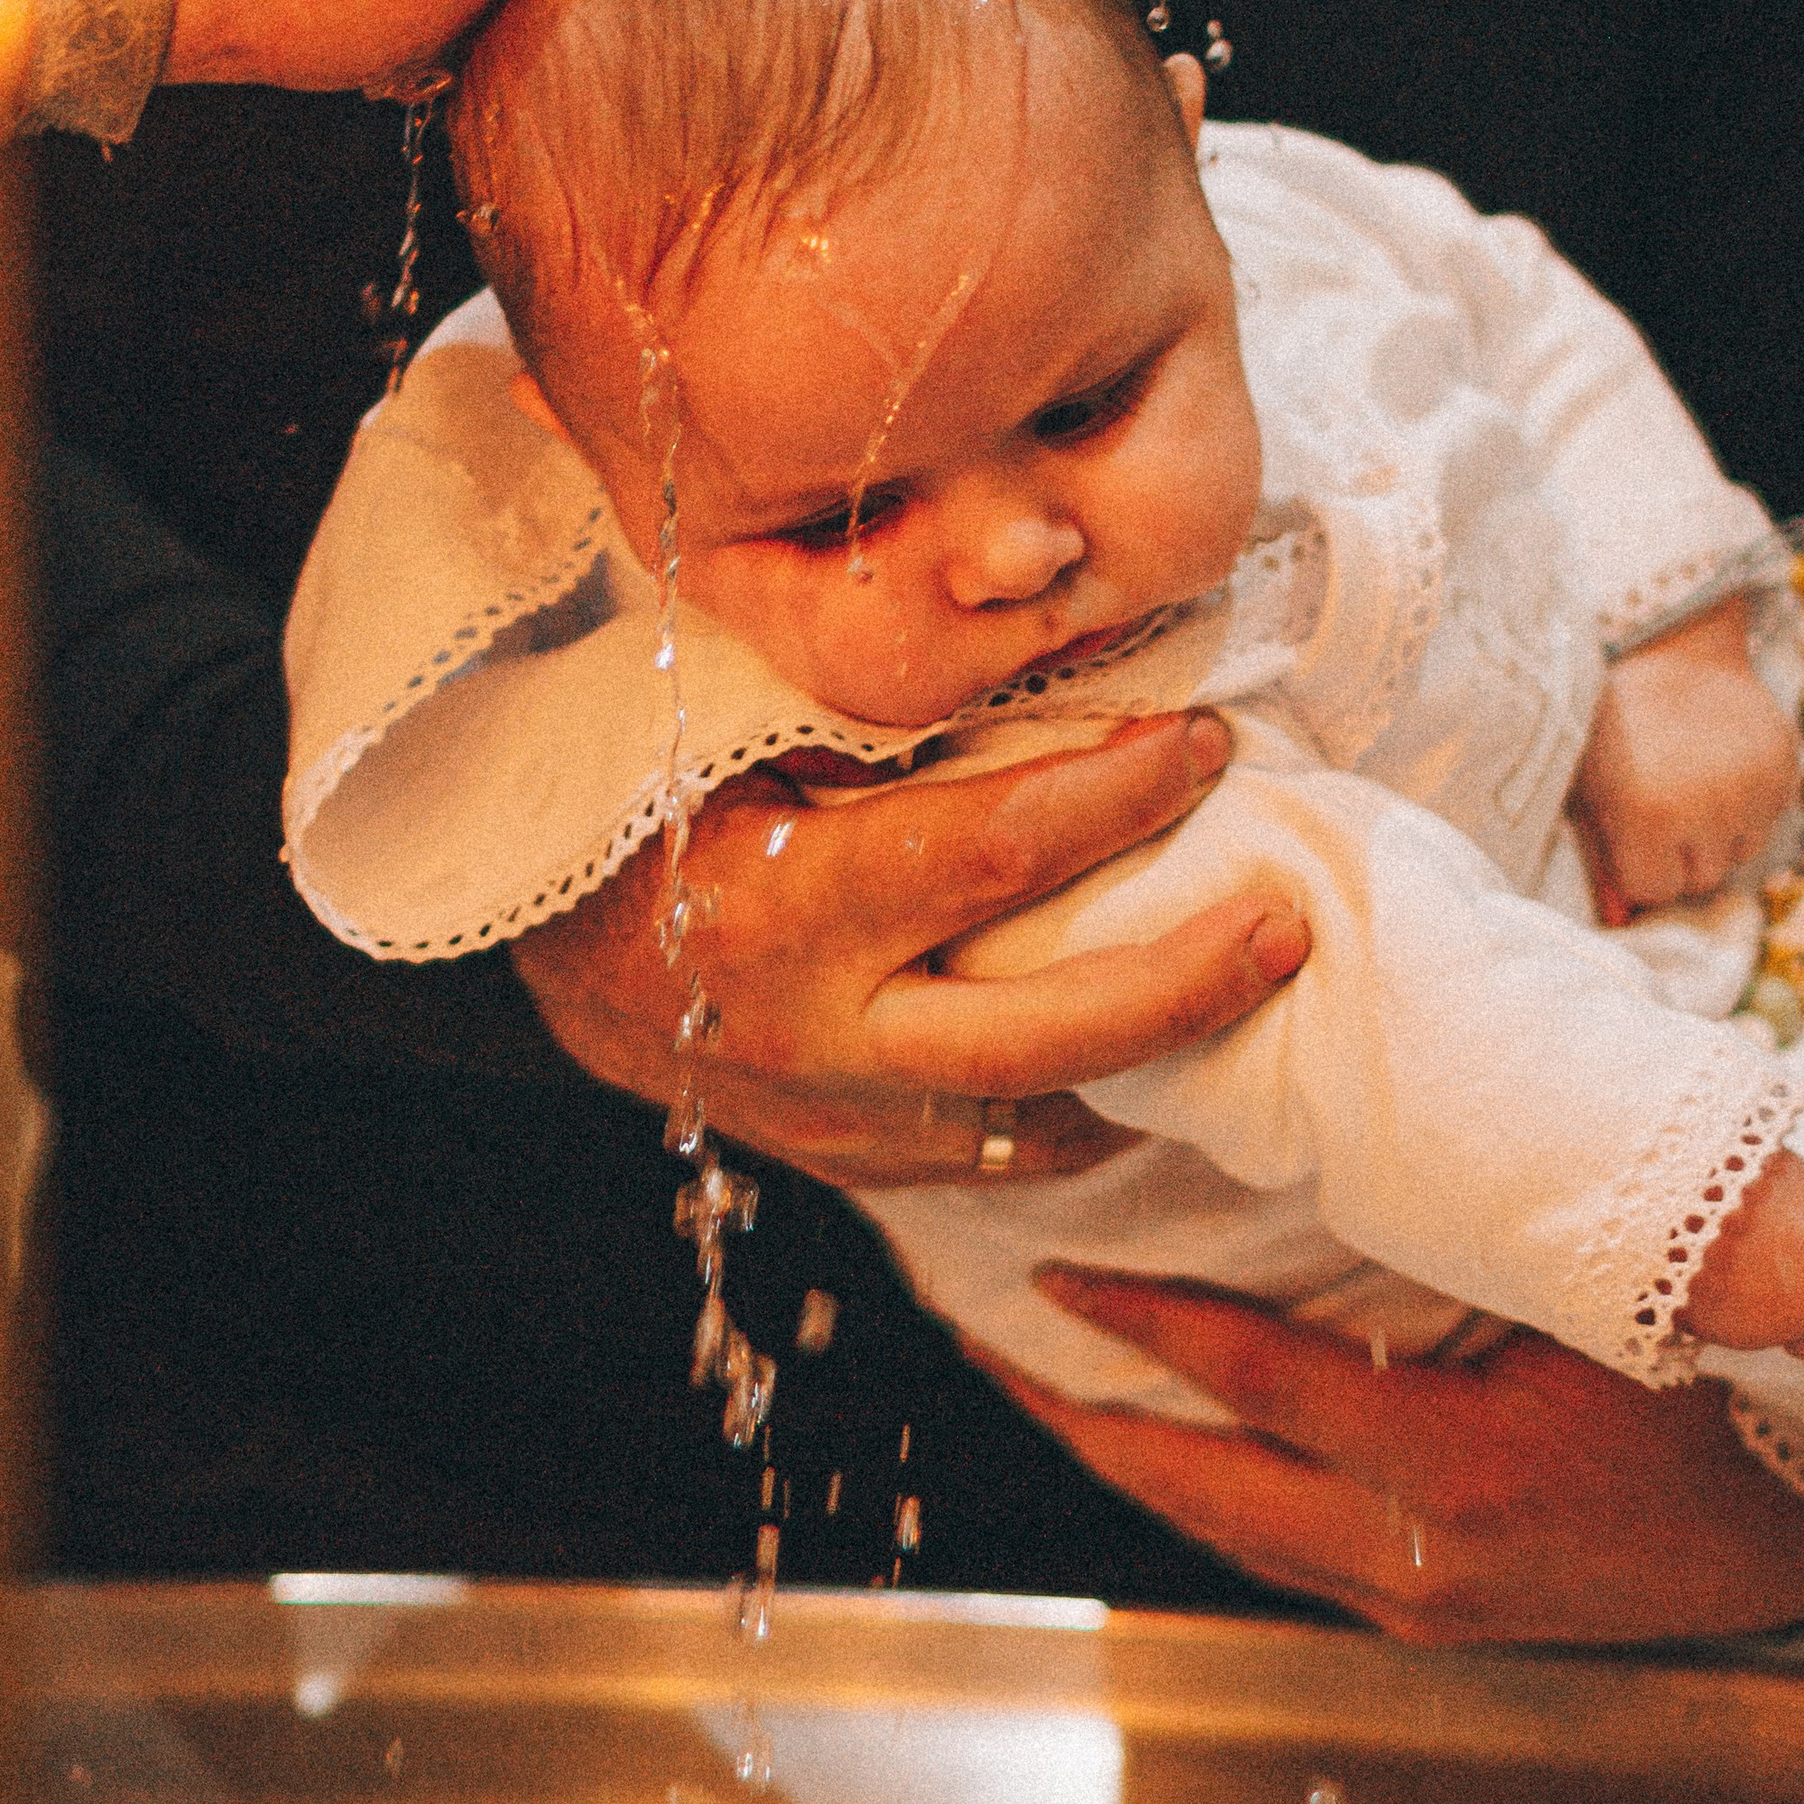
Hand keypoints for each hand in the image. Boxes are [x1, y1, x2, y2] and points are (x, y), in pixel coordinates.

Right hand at [513, 712, 1310, 1184]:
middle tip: (1285, 923)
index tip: (1205, 739)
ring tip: (1244, 989)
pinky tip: (1133, 1056)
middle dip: (1184, 982)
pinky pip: (983, 1153)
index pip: (995, 853)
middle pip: (1043, 1035)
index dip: (1121, 795)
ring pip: (1026, 1118)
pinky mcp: (835, 1159)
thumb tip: (1038, 644)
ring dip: (1146, 1060)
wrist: (517, 934)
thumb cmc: (626, 789)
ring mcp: (822, 1115)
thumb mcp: (721, 720)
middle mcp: (808, 1033)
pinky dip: (1068, 1107)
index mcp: (775, 908)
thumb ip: (863, 703)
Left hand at [976, 1272, 1803, 1643]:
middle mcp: (1422, 1559)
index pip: (1260, 1388)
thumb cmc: (1733, 1388)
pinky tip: (1168, 1443)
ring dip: (1132, 1461)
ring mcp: (1424, 1605)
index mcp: (1461, 1472)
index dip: (1144, 1331)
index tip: (1050, 1277)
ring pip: (1227, 1535)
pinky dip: (1209, 1493)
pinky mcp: (1435, 1618)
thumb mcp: (1620, 1301)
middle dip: (1083, 1421)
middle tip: (987, 1346)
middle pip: (1202, 1490)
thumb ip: (1495, 1234)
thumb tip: (1357, 1129)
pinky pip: (1282, 1555)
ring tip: (1044, 1387)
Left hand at [1569, 600, 1797, 916]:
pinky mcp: (1784, 765)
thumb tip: (1623, 924)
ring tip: (1692, 783)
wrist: (1666, 645)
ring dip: (1717, 833)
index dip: (1640, 866)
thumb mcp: (1588, 789)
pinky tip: (1721, 764)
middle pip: (1701, 880)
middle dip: (1679, 856)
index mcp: (1648, 816)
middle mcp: (1709, 809)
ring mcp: (1753, 787)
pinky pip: (1769, 817)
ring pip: (1740, 852)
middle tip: (1661, 808)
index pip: (1654, 892)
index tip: (1631, 835)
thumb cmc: (1608, 723)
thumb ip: (1604, 857)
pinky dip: (1748, 803)